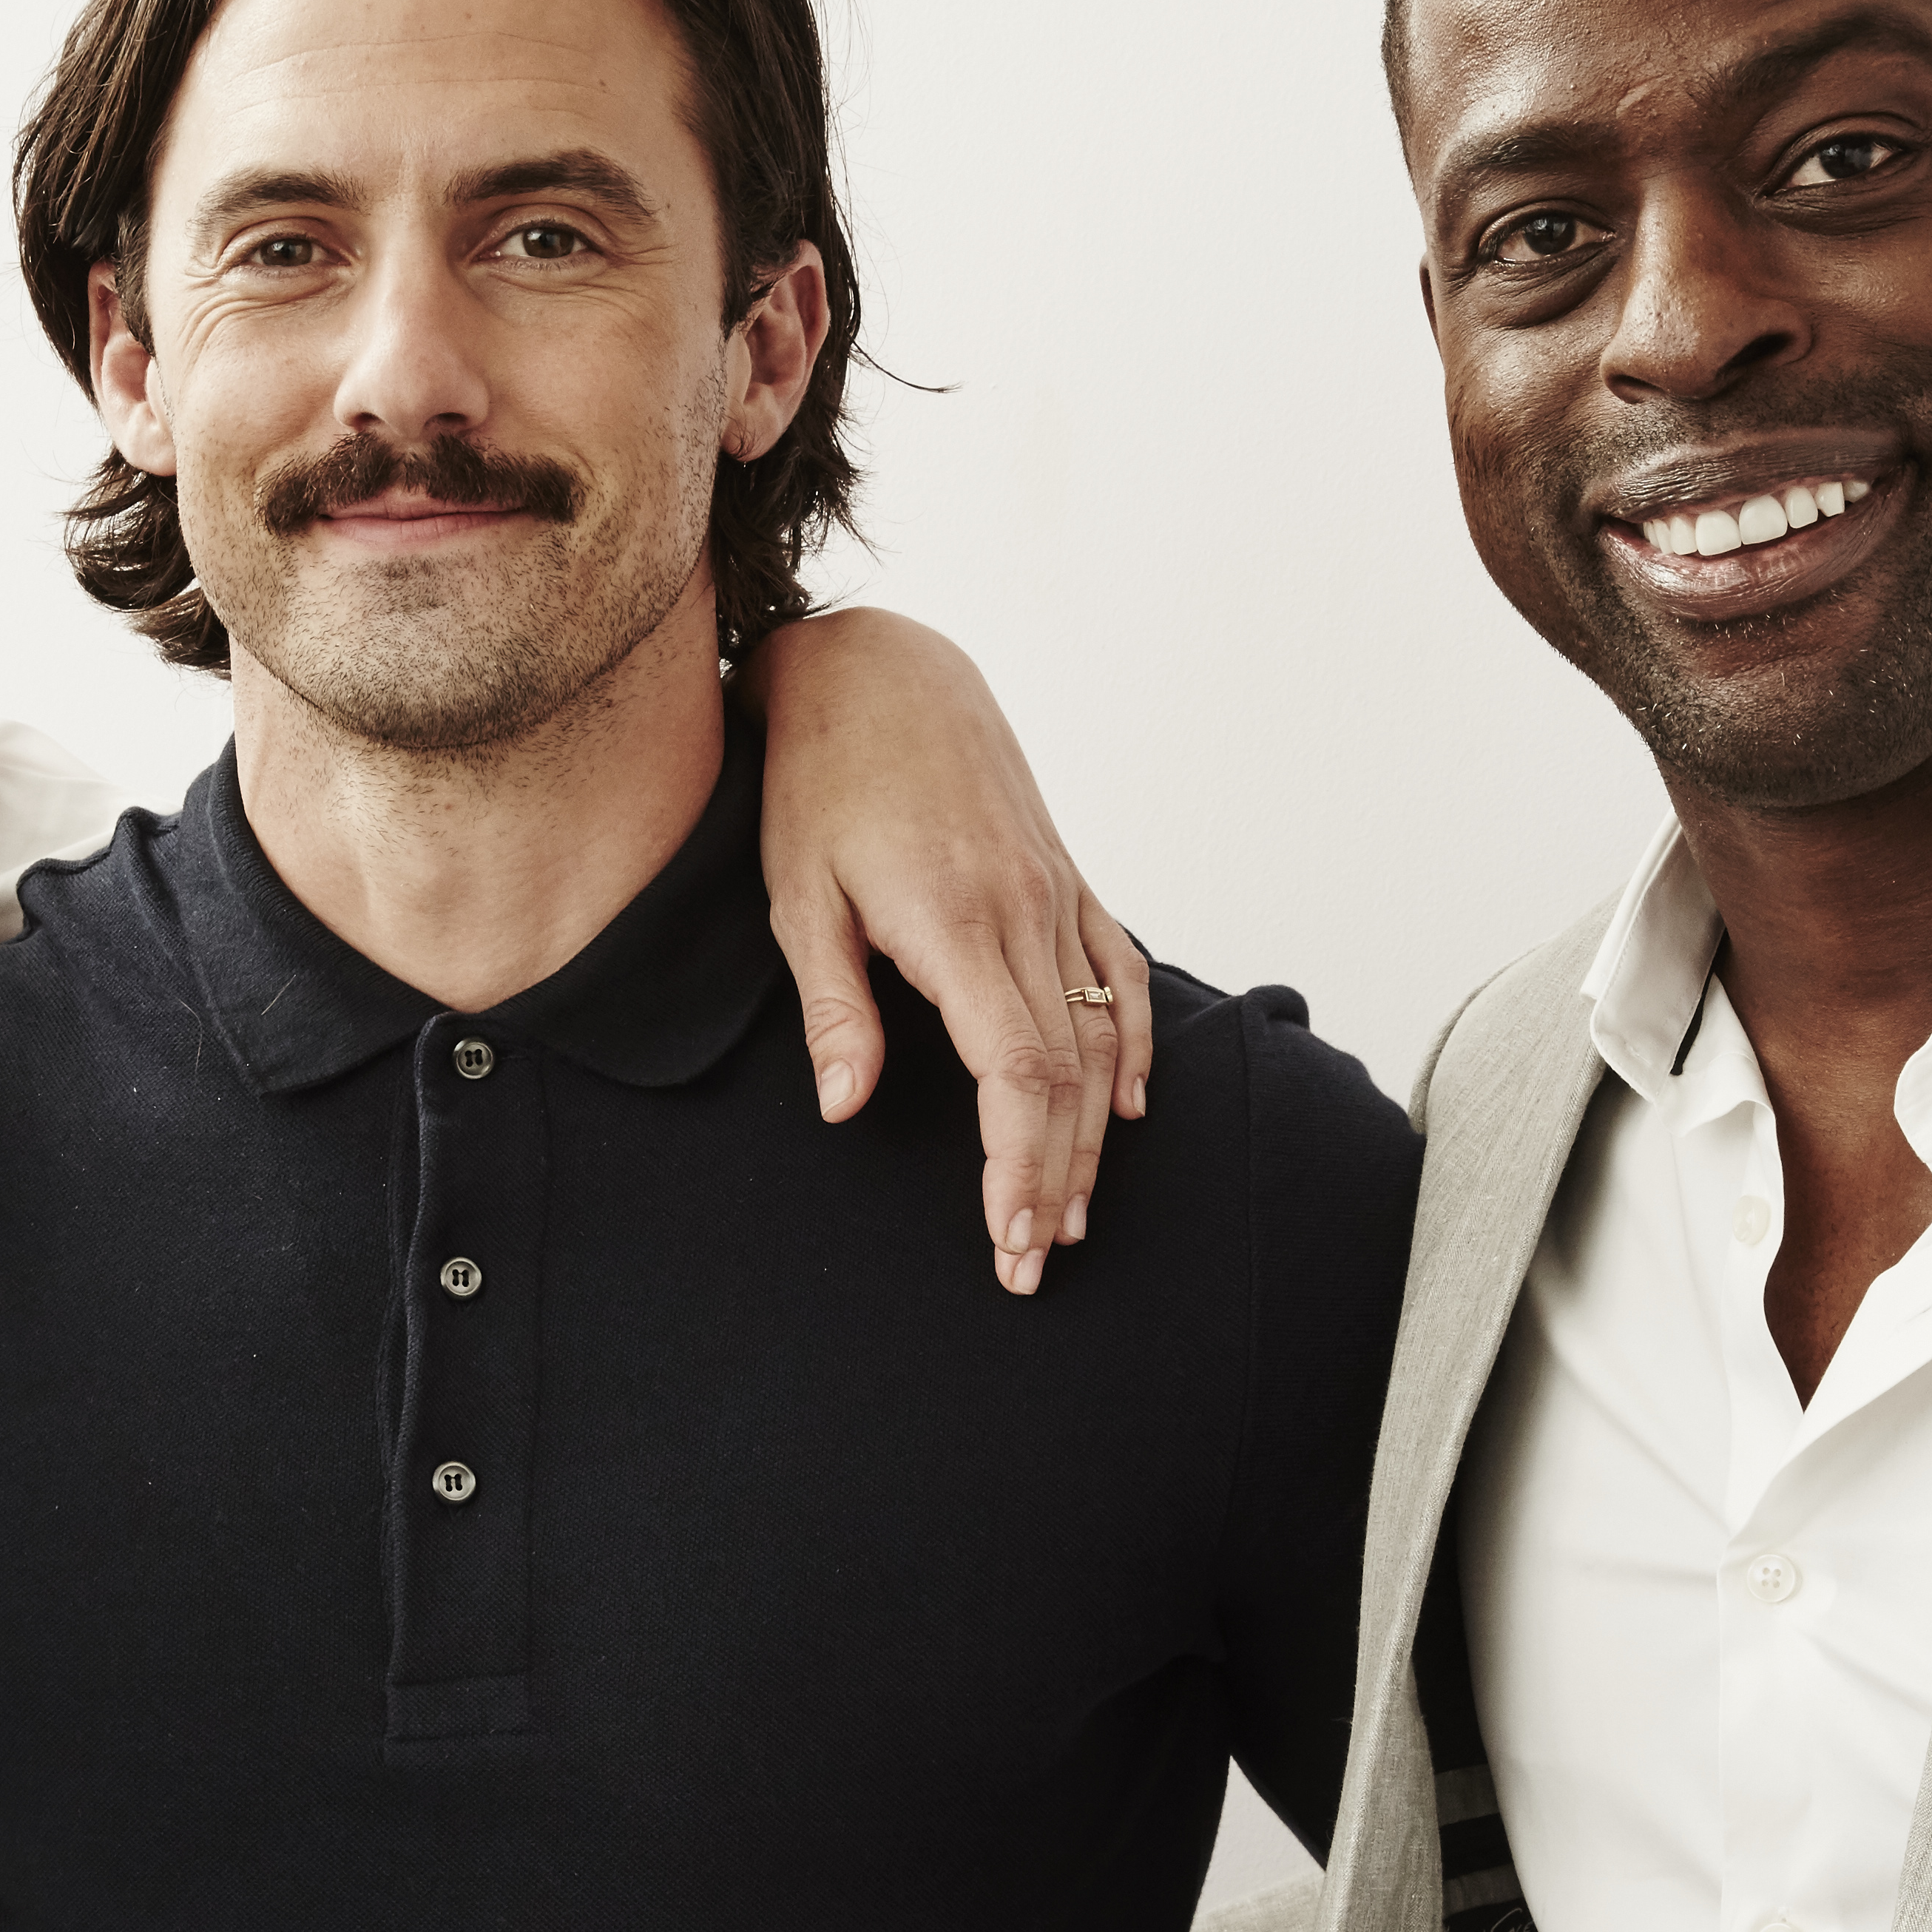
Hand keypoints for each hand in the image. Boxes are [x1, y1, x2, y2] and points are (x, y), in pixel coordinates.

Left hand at [749, 607, 1149, 1296]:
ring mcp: (1055, 891)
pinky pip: (1117, 972)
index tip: (1008, 1238)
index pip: (1018, 1070)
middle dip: (1054, 1178)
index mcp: (959, 920)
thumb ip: (834, 1005)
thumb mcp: (799, 895)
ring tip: (1068, 1213)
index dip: (1022, 1163)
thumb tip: (845, 1106)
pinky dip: (1132, 1045)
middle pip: (1068, 1073)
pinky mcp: (1062, 876)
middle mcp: (1025, 909)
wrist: (876, 668)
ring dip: (1091, 1134)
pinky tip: (1126, 1108)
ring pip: (1101, 1034)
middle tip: (1031, 1263)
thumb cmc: (819, 781)